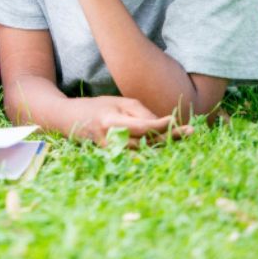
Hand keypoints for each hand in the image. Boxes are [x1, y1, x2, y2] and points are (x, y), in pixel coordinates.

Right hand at [67, 96, 191, 146]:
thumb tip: (160, 124)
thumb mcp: (116, 101)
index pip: (141, 126)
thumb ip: (139, 111)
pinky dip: (152, 149)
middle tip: (191, 131)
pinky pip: (137, 153)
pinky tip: (167, 143)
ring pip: (144, 151)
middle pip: (146, 142)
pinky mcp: (112, 157)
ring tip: (185, 136)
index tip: (176, 119)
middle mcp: (111, 140)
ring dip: (164, 144)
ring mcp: (111, 151)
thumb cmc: (95, 107)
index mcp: (111, 122)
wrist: (65, 120)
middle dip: (170, 137)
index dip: (160, 125)